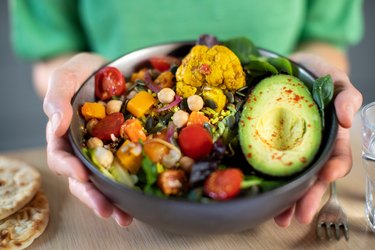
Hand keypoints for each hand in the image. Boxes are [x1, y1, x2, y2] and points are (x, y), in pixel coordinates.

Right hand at [43, 53, 132, 226]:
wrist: (110, 70)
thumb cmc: (83, 73)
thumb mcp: (66, 75)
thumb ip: (56, 97)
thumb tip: (55, 124)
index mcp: (64, 134)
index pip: (61, 156)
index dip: (68, 167)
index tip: (81, 175)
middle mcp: (83, 148)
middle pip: (81, 178)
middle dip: (93, 196)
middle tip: (107, 210)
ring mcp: (105, 151)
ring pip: (103, 181)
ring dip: (112, 201)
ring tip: (124, 217)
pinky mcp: (125, 149)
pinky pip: (126, 170)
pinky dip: (131, 187)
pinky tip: (140, 199)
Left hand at [274, 52, 362, 226]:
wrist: (284, 68)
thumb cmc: (314, 73)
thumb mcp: (333, 78)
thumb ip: (345, 94)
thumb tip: (347, 117)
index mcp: (329, 134)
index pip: (336, 156)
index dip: (334, 168)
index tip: (327, 177)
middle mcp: (310, 147)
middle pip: (314, 177)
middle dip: (309, 197)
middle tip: (301, 215)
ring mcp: (289, 149)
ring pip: (293, 179)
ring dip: (289, 201)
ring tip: (281, 218)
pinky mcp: (268, 147)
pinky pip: (269, 168)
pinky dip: (269, 185)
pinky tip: (266, 201)